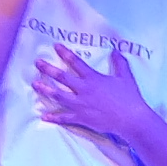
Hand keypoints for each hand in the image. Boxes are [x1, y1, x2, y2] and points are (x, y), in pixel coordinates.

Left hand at [31, 42, 147, 142]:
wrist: (131, 119)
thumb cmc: (129, 97)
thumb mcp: (126, 77)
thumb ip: (120, 62)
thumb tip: (116, 49)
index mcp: (93, 78)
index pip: (76, 62)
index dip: (65, 53)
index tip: (55, 46)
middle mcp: (84, 90)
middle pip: (61, 78)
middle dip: (48, 69)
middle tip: (37, 63)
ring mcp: (81, 105)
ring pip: (58, 96)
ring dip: (45, 90)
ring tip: (35, 84)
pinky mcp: (81, 118)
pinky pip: (64, 117)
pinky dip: (54, 117)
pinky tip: (43, 116)